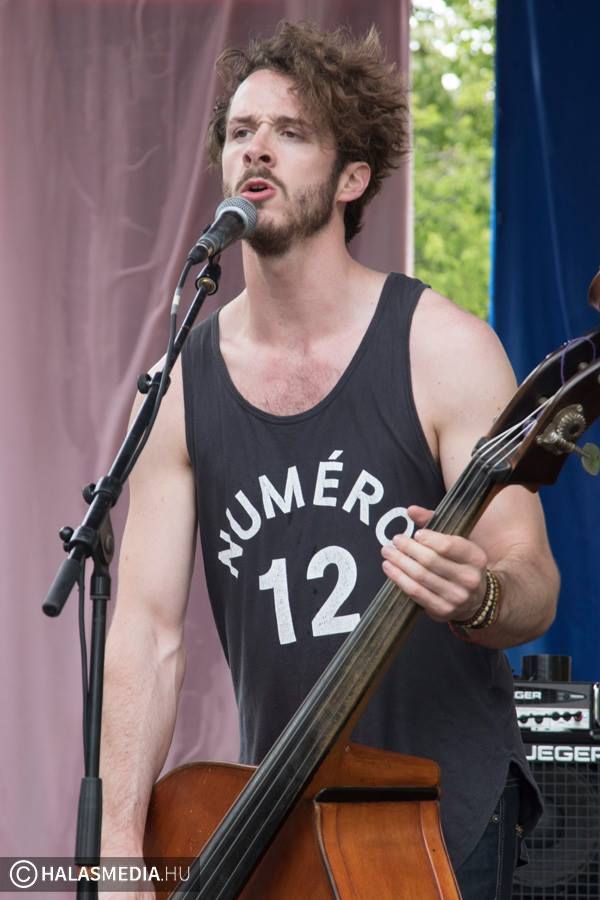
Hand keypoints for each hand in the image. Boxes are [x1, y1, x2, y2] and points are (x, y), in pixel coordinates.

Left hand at [380, 505, 487, 622]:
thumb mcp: (455, 541)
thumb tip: (411, 510)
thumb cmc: (459, 563)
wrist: (476, 598)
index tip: (415, 534)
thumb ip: (433, 522)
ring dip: (399, 563)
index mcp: (476, 557)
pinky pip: (416, 592)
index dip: (428, 538)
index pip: (448, 546)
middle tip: (394, 541)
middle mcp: (469, 578)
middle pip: (430, 561)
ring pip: (420, 577)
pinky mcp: (443, 610)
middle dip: (408, 549)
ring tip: (387, 553)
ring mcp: (457, 597)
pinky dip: (399, 579)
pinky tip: (390, 569)